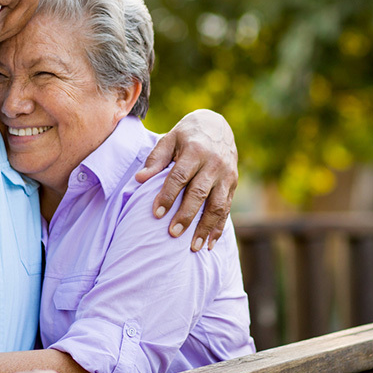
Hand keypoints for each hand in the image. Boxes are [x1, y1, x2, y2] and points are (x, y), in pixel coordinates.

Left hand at [137, 108, 237, 250]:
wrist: (218, 125)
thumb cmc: (187, 135)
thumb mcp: (170, 139)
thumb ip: (155, 159)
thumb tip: (139, 179)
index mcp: (195, 150)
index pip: (180, 176)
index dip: (168, 195)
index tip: (156, 213)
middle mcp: (214, 163)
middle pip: (199, 193)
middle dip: (186, 215)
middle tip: (173, 233)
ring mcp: (226, 174)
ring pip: (218, 205)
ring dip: (206, 227)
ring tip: (194, 247)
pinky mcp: (233, 184)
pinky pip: (227, 209)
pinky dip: (219, 228)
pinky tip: (209, 243)